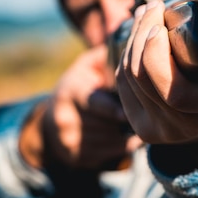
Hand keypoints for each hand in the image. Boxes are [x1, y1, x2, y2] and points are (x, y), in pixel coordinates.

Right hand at [20, 44, 140, 170]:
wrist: (50, 124)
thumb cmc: (80, 88)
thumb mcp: (87, 66)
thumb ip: (108, 54)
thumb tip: (134, 37)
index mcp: (69, 92)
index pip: (93, 102)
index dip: (112, 109)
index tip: (128, 113)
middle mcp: (65, 119)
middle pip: (107, 124)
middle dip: (127, 120)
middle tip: (147, 115)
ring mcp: (69, 142)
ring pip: (112, 142)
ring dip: (129, 135)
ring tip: (137, 124)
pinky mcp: (76, 160)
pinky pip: (111, 156)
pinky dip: (125, 148)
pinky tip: (128, 138)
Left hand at [116, 0, 197, 143]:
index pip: (175, 91)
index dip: (158, 56)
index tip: (162, 22)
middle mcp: (181, 127)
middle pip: (143, 78)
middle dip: (142, 34)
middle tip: (154, 7)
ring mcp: (157, 130)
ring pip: (129, 77)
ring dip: (133, 39)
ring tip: (147, 14)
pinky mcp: (140, 125)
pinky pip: (122, 83)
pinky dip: (127, 53)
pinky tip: (139, 34)